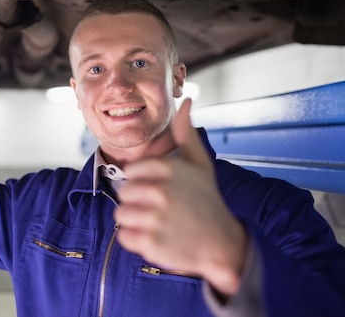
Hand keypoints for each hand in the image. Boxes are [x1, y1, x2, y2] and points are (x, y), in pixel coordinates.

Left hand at [114, 98, 247, 295]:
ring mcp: (155, 218)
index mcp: (168, 168)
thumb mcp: (200, 164)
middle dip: (138, 202)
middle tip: (162, 210)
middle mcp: (160, 191)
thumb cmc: (207, 201)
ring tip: (159, 224)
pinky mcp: (151, 243)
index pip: (132, 170)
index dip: (144, 181)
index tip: (161, 191)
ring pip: (121, 215)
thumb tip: (186, 101)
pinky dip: (136, 240)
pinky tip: (157, 238)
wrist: (223, 244)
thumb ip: (186, 133)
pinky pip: (124, 237)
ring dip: (136, 222)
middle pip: (124, 192)